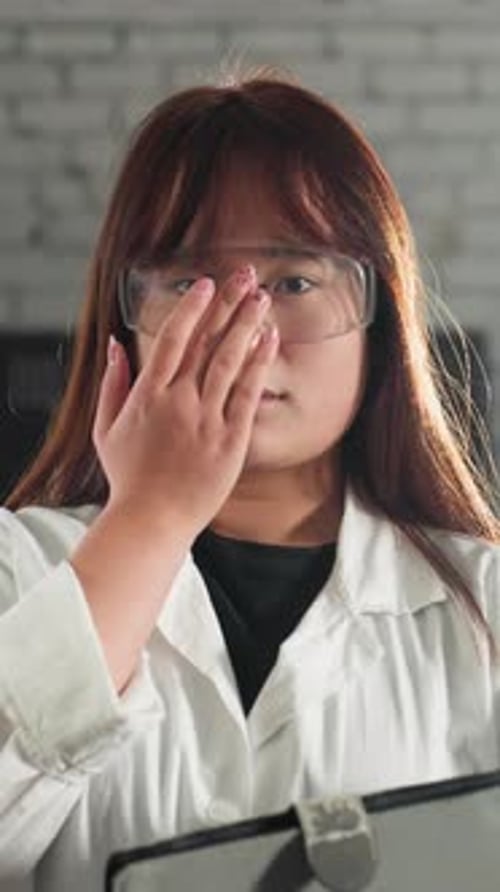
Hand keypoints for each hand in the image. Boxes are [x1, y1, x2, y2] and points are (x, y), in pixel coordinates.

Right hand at [92, 266, 278, 535]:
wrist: (153, 520)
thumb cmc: (129, 478)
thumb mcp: (106, 429)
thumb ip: (112, 383)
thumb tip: (116, 343)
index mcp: (148, 395)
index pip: (173, 338)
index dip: (192, 307)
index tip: (206, 284)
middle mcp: (179, 401)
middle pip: (207, 341)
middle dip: (228, 303)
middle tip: (247, 274)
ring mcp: (206, 420)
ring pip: (230, 360)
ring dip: (247, 324)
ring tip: (263, 297)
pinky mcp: (231, 441)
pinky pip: (248, 394)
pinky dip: (259, 363)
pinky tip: (270, 339)